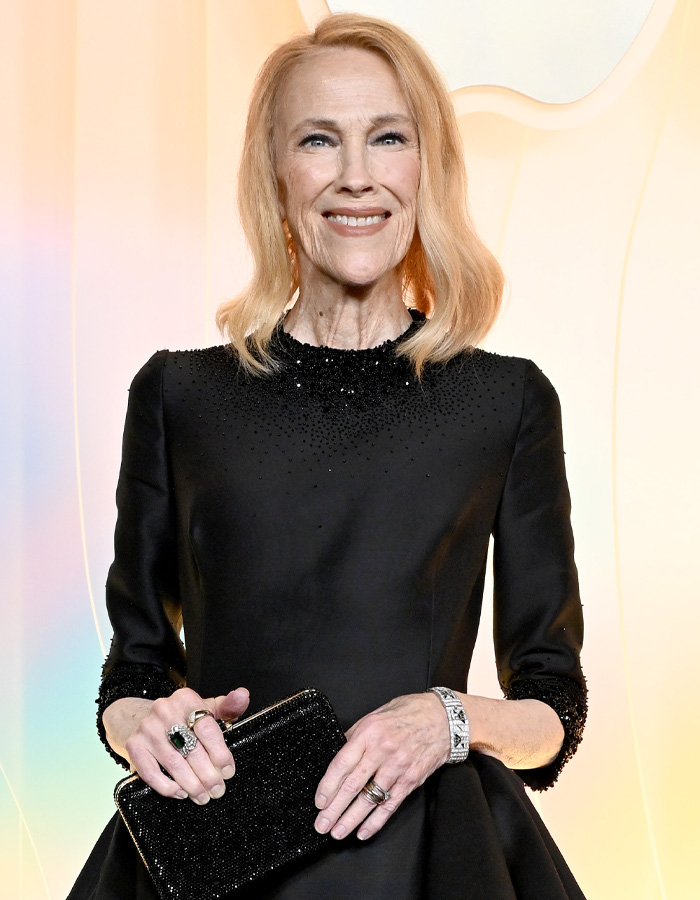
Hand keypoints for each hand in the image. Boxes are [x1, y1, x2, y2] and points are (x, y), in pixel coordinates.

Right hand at [104, 687, 249, 803]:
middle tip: (218, 790)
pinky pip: (151, 772)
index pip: (207, 728)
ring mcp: (147, 729)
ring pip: (174, 763)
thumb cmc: (180, 718)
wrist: (138, 718)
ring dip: (191, 784)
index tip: (228, 771)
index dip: (220, 753)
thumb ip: (227, 707)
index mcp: (186, 699)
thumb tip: (243, 695)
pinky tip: (181, 793)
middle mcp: (165, 710)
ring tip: (203, 796)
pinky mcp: (134, 746)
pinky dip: (167, 786)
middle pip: (191, 749)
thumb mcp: (204, 708)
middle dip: (207, 775)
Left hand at [313, 692, 449, 840]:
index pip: (342, 763)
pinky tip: (363, 831)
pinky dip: (376, 821)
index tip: (319, 801)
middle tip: (321, 824)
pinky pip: (390, 805)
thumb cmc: (408, 713)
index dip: (328, 785)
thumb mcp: (376, 715)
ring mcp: (398, 767)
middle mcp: (382, 750)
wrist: (442, 718)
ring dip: (351, 819)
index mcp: (369, 732)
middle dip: (334, 809)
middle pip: (352, 785)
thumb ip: (356, 736)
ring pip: (370, 799)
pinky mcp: (411, 780)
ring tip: (337, 832)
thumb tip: (337, 754)